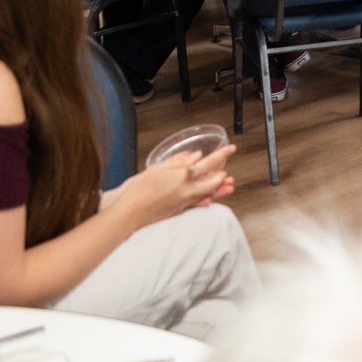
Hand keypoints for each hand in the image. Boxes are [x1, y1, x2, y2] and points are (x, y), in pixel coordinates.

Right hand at [119, 144, 236, 223]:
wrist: (130, 212)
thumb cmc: (139, 189)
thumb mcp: (158, 167)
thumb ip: (179, 161)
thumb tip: (196, 156)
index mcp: (183, 176)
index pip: (208, 163)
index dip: (222, 155)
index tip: (231, 149)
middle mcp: (187, 190)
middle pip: (213, 182)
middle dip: (222, 175)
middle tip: (227, 170)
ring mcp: (185, 201)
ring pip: (208, 194)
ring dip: (220, 189)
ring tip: (229, 186)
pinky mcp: (179, 210)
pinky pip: (197, 205)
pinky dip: (206, 201)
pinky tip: (210, 200)